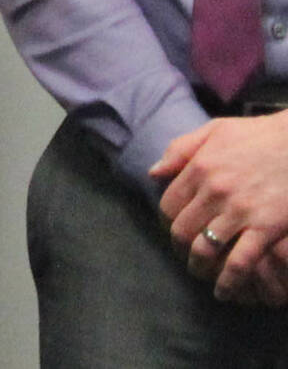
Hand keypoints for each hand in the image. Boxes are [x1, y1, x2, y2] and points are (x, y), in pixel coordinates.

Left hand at [150, 110, 287, 302]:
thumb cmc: (261, 135)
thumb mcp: (216, 130)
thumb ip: (181, 149)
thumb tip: (154, 173)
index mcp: (200, 167)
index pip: (169, 205)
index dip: (169, 222)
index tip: (176, 230)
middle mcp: (215, 190)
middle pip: (182, 230)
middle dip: (180, 247)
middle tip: (186, 255)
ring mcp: (240, 211)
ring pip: (205, 249)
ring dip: (199, 267)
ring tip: (201, 273)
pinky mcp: (266, 228)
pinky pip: (240, 262)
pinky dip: (228, 281)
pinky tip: (224, 291)